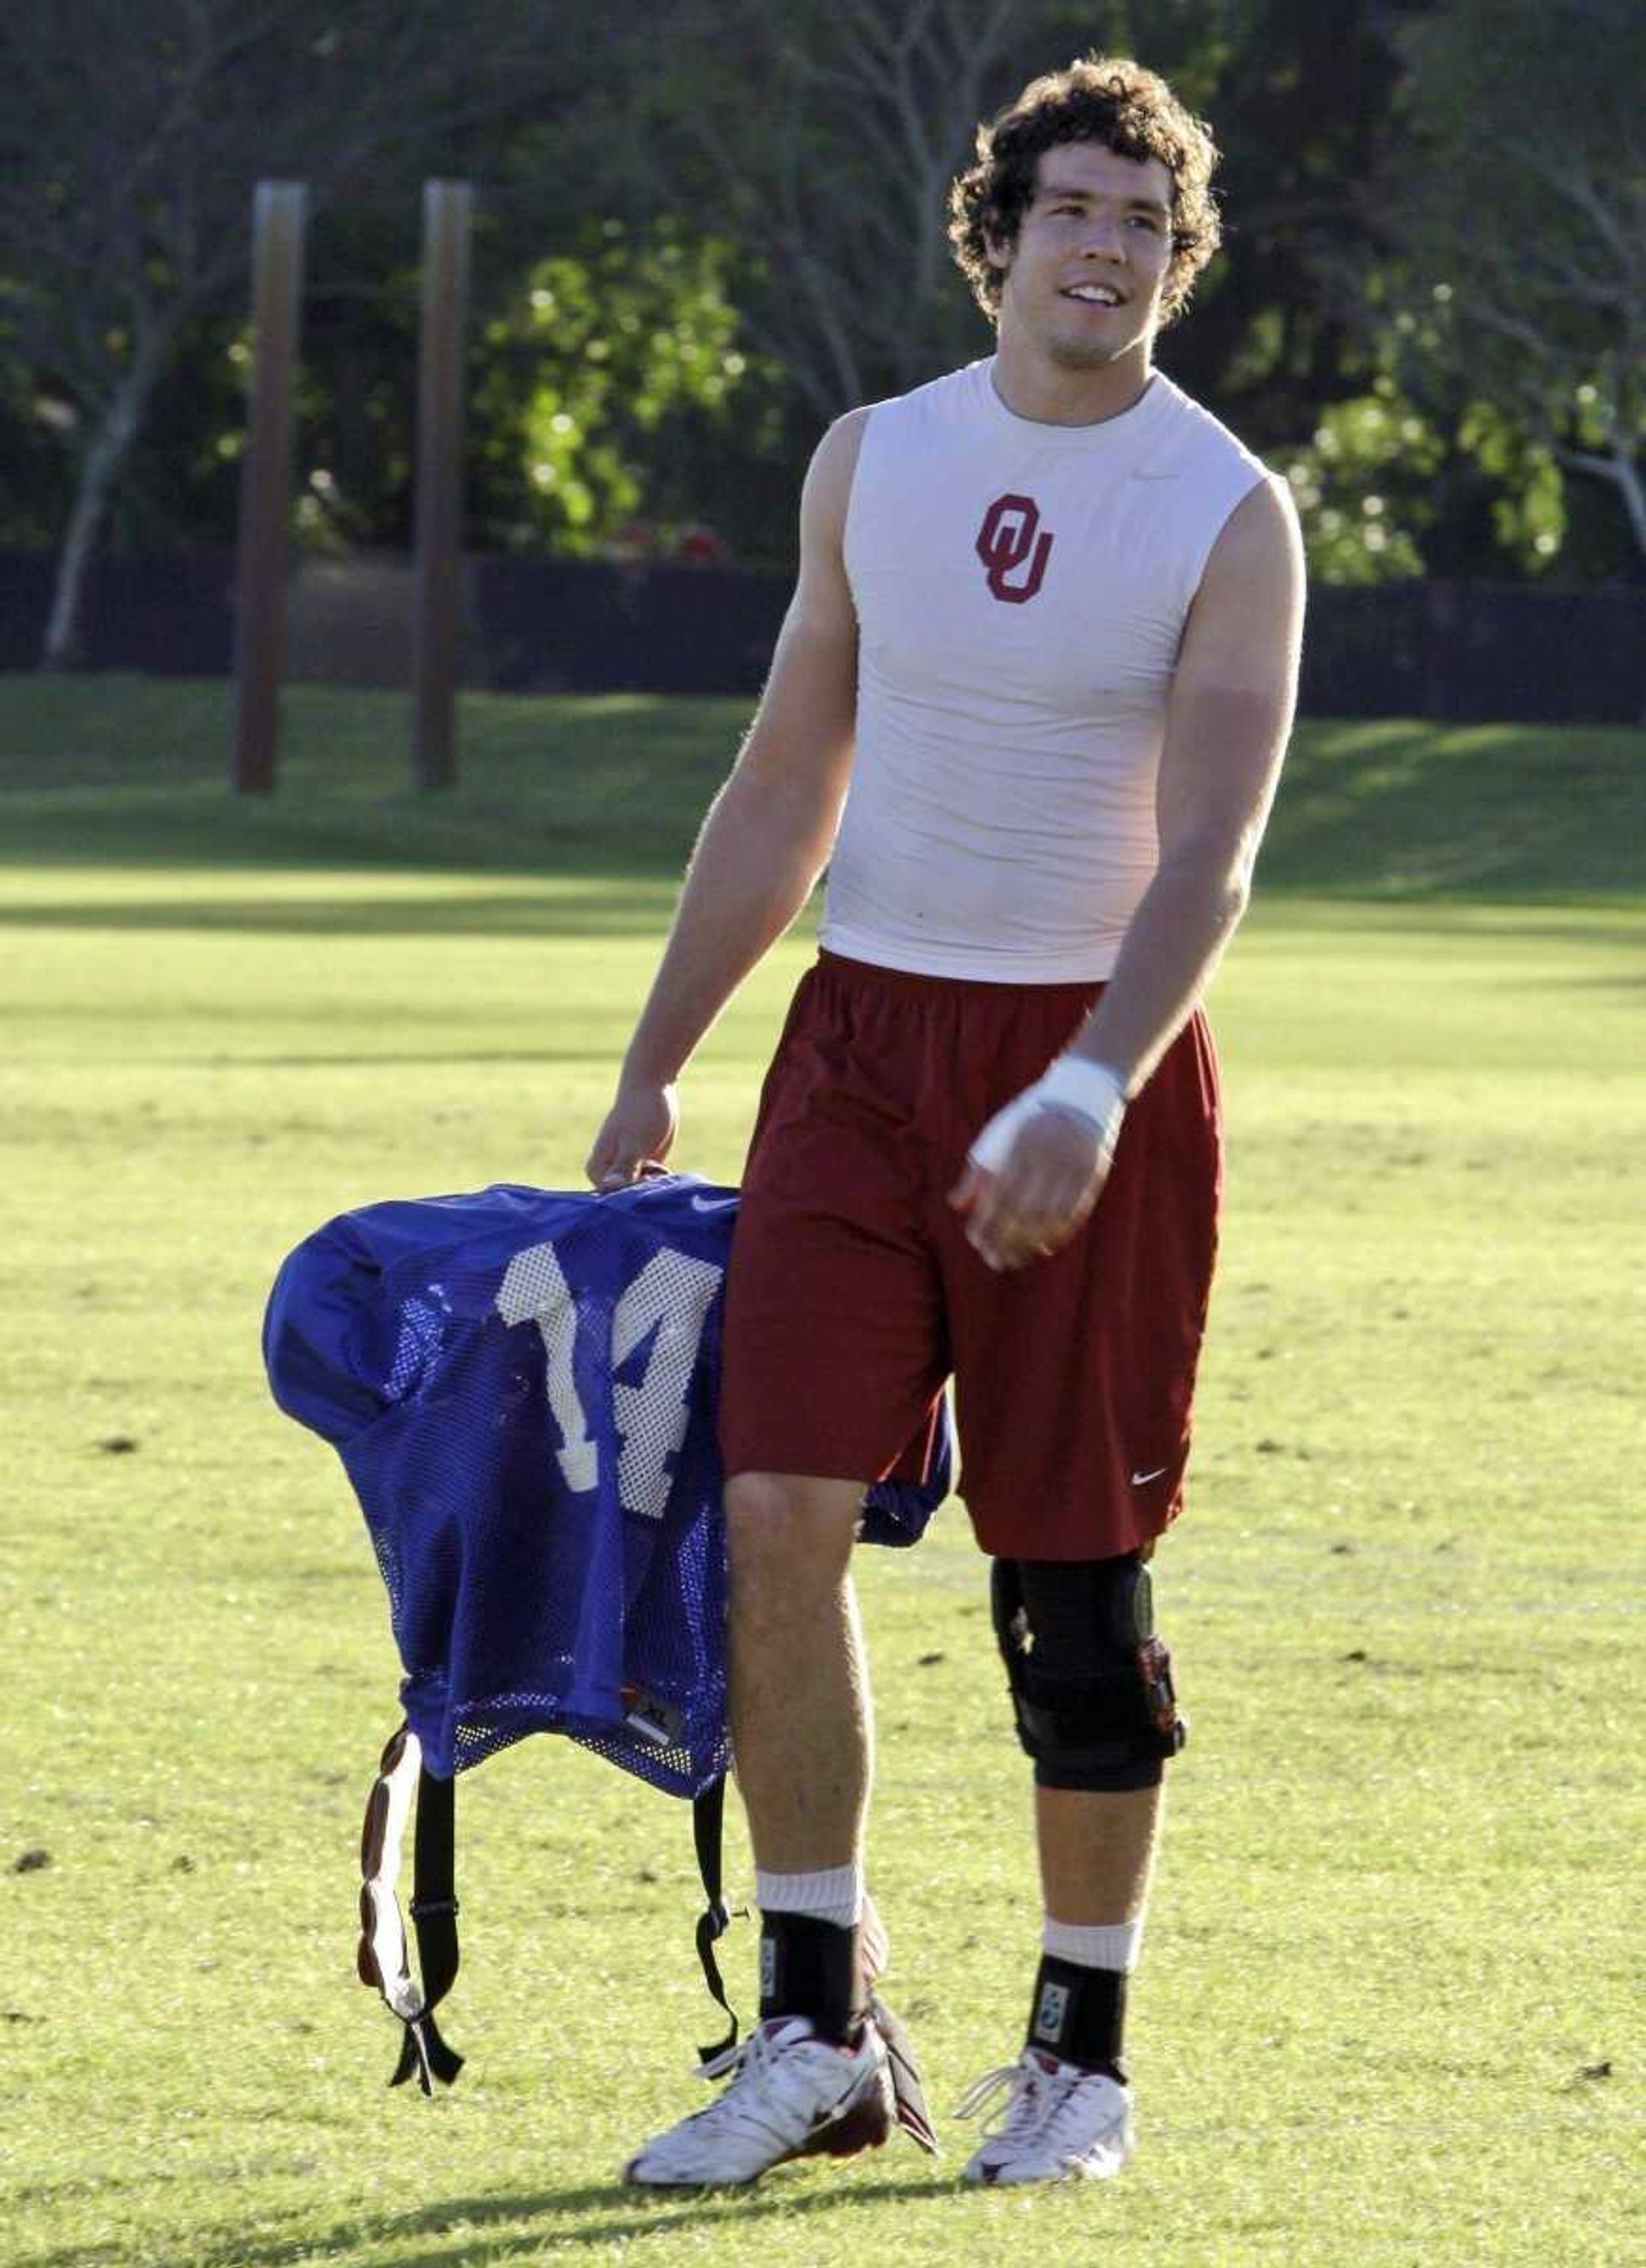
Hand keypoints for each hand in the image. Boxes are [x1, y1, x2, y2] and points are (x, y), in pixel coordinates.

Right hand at [584, 1076, 678, 1188]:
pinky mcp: (644, 1168)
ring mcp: (628, 1172)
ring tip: (660, 1167)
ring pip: (641, 1193)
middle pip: (626, 1199)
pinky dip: (660, 1182)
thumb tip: (610, 1187)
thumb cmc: (639, 1113)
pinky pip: (652, 1185)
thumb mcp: (635, 1142)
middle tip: (656, 1171)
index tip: (647, 1179)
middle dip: (643, 1194)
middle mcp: (609, 1174)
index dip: (630, 1196)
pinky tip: (666, 1170)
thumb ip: (624, 1167)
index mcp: (597, 1170)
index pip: (611, 1199)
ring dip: (654, 1189)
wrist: (653, 1088)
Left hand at [948, 1106, 1111, 1271]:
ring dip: (1030, 1245)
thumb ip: (976, 1171)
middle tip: (993, 1260)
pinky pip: (1075, 1215)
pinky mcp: (1093, 1177)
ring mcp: (1073, 1169)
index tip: (975, 1241)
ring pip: (1050, 1219)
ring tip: (1014, 1259)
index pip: (999, 1195)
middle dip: (1006, 1241)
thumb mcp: (997, 1136)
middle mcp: (1048, 1159)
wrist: (1080, 1096)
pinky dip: (1058, 1236)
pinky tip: (1042, 1248)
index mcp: (1020, 1147)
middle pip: (1024, 1212)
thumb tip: (956, 1205)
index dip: (987, 1223)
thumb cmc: (1027, 1121)